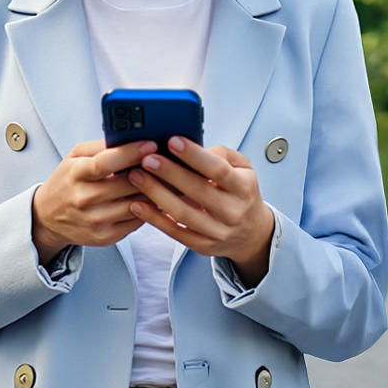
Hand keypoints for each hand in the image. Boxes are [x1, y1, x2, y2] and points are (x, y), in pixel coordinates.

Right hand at [31, 139, 155, 263]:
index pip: (106, 163)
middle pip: (128, 184)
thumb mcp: (74, 157)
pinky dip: (149, 209)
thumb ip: (100, 146)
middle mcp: (84, 199)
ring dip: (155, 191)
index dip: (131, 152)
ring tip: (166, 179)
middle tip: (167, 160)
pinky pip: (137, 221)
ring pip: (137, 204)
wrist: (48, 218)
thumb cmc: (66, 183)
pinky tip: (154, 199)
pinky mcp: (106, 236)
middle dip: (151, 171)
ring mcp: (96, 220)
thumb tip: (129, 138)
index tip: (151, 145)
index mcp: (76, 174)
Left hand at [127, 136, 275, 286]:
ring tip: (136, 176)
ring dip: (156, 193)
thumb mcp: (243, 168)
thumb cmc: (241, 193)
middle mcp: (232, 211)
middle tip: (147, 158)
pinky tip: (138, 204)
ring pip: (182, 213)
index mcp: (243, 188)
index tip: (173, 142)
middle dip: (169, 173)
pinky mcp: (202, 245)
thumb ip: (221, 155)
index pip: (218, 170)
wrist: (251, 233)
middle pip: (197, 190)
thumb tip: (193, 148)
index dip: (194, 155)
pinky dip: (154, 218)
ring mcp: (217, 231)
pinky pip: (174, 232)